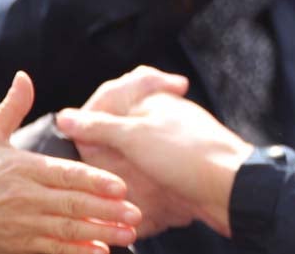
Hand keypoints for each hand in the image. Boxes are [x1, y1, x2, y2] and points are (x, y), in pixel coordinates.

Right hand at [0, 72, 139, 253]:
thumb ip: (13, 108)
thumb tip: (24, 75)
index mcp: (26, 169)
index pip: (67, 175)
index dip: (95, 182)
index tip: (121, 187)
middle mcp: (27, 197)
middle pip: (73, 205)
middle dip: (108, 210)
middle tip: (136, 214)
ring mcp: (22, 223)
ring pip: (67, 229)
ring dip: (99, 233)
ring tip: (128, 235)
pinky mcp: (17, 244)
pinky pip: (51, 249)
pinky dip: (75, 252)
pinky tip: (98, 252)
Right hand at [58, 93, 251, 237]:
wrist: (229, 189)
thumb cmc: (187, 154)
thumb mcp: (135, 136)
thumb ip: (100, 126)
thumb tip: (65, 117)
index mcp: (151, 100)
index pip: (113, 93)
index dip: (91, 112)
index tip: (74, 133)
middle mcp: (159, 119)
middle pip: (119, 127)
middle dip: (103, 147)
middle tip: (91, 163)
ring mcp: (168, 145)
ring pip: (130, 154)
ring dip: (117, 171)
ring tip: (108, 186)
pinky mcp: (175, 170)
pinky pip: (145, 174)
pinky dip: (134, 187)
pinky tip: (127, 201)